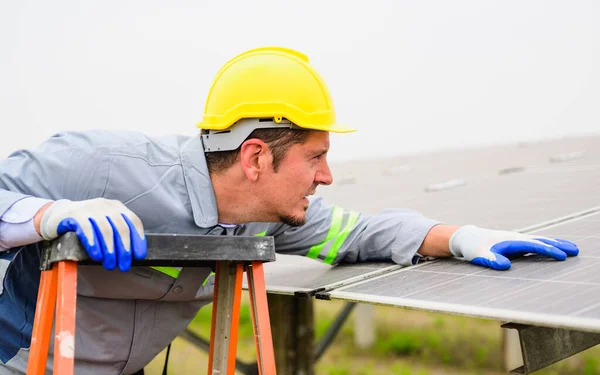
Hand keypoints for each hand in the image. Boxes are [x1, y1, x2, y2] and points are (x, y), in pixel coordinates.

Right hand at [40, 198, 146, 270]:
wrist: (57, 214)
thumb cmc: (85, 224)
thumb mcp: (104, 224)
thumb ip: (117, 233)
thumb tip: (129, 254)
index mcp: (117, 207)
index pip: (133, 222)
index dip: (138, 239)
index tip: (139, 256)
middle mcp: (106, 206)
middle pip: (121, 228)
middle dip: (124, 250)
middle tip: (124, 265)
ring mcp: (91, 208)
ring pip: (105, 230)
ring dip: (110, 250)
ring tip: (110, 264)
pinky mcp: (75, 214)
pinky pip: (87, 229)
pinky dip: (94, 244)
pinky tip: (96, 256)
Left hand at [449, 225, 577, 269]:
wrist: (467, 238)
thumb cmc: (473, 248)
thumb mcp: (479, 256)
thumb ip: (492, 260)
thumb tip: (506, 265)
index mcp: (510, 241)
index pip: (533, 246)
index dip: (548, 251)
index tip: (561, 256)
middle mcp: (516, 238)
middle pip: (541, 241)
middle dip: (558, 246)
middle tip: (575, 251)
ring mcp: (516, 240)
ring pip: (540, 241)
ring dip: (555, 244)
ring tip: (572, 248)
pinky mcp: (515, 244)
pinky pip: (535, 245)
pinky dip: (546, 246)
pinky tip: (554, 249)